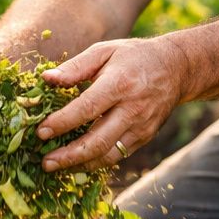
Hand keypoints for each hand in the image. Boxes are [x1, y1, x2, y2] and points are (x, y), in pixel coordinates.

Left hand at [36, 37, 189, 171]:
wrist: (177, 68)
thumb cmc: (134, 57)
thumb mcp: (105, 51)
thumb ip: (75, 66)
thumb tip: (46, 79)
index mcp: (120, 83)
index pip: (87, 108)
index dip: (63, 122)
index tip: (41, 132)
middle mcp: (133, 109)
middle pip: (98, 141)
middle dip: (69, 155)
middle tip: (45, 162)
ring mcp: (141, 127)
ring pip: (109, 155)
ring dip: (81, 165)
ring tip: (57, 167)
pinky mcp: (145, 137)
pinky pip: (118, 155)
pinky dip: (96, 162)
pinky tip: (77, 162)